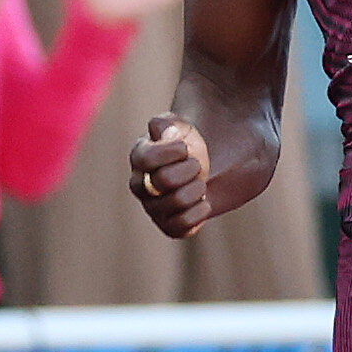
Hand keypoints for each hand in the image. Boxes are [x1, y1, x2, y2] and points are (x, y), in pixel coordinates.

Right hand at [128, 113, 214, 237]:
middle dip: (190, 169)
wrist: (211, 164)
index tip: (185, 147)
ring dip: (197, 189)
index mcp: (139, 157)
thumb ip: (168, 123)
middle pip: (164, 180)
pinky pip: (180, 228)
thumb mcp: (180, 125)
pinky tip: (204, 202)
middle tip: (197, 165)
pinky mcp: (169, 226)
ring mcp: (154, 208)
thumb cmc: (190, 144)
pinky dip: (198, 213)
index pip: (146, 158)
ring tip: (200, 184)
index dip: (172, 152)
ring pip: (176, 202)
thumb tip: (168, 134)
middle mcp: (141, 185)